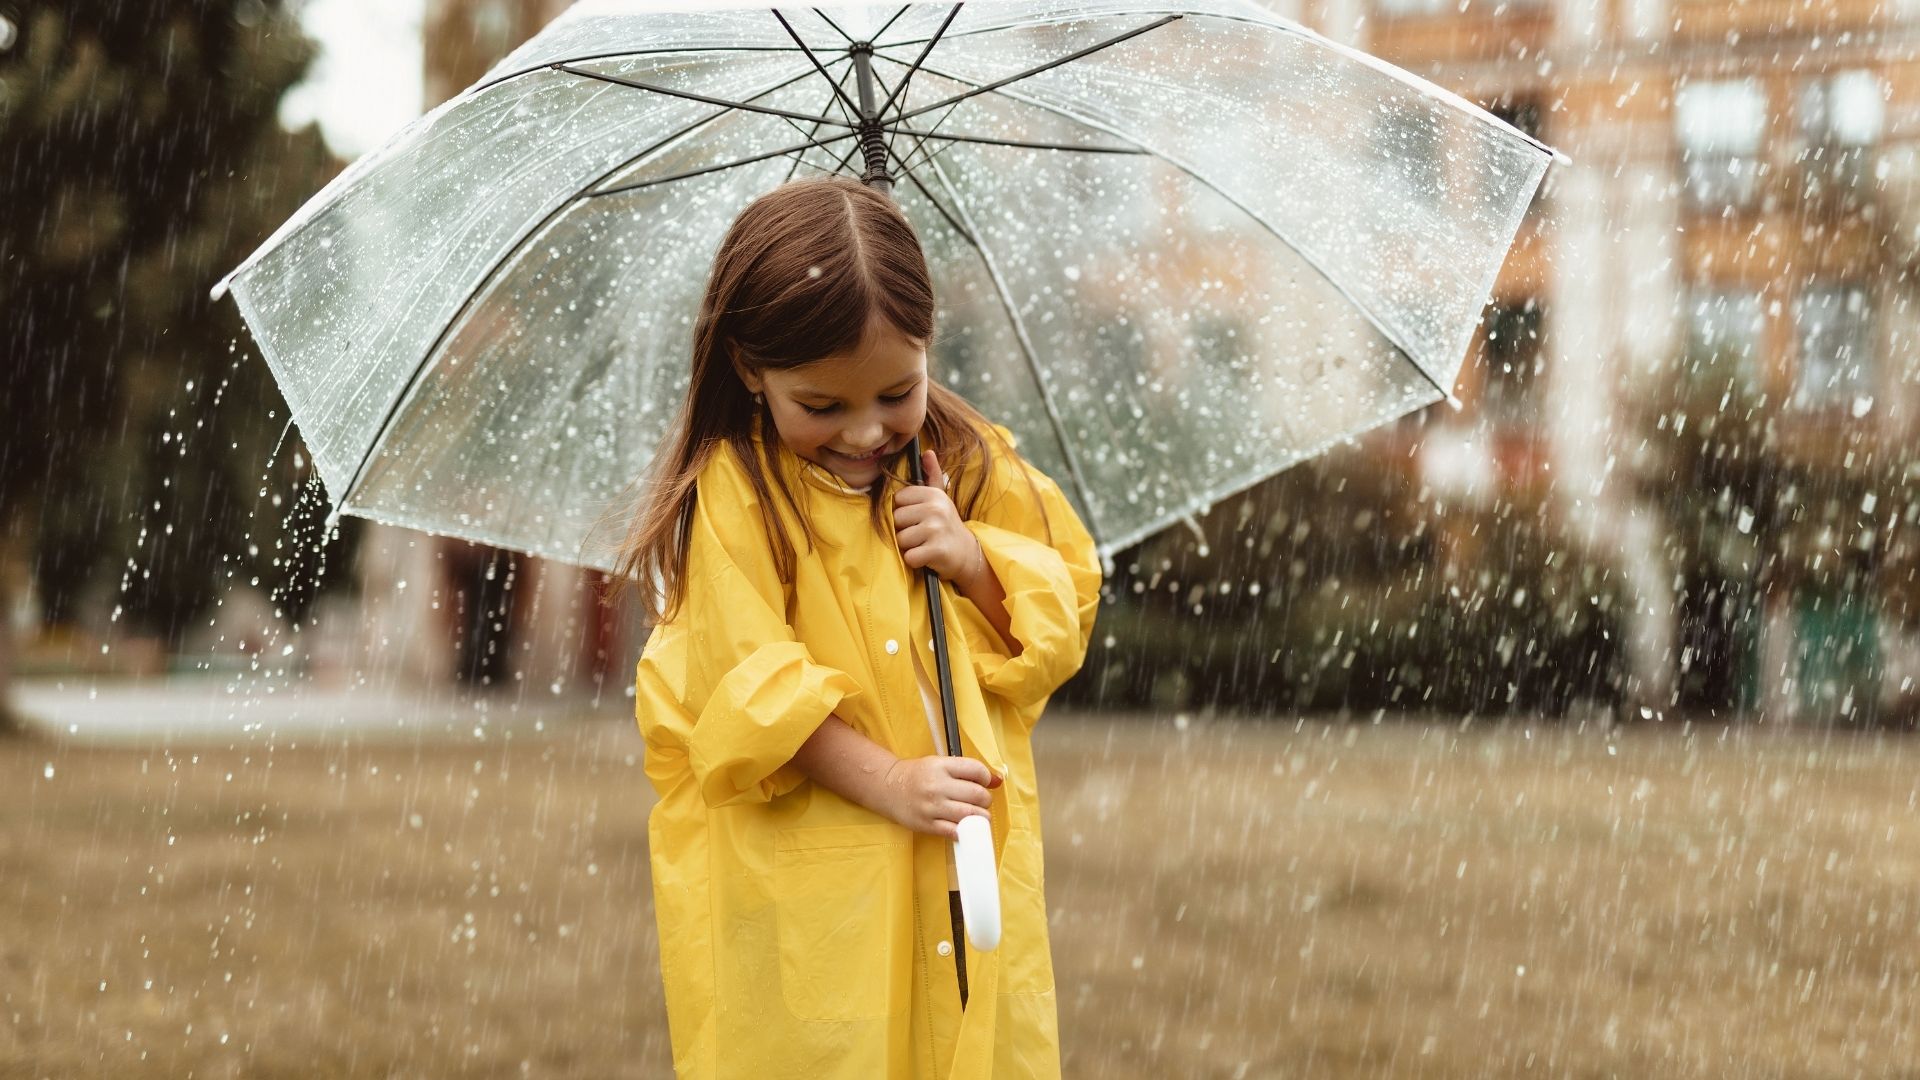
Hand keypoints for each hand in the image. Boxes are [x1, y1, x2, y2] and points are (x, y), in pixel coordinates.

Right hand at [880, 755, 1001, 838]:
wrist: (887, 787)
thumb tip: (998, 780)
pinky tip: (965, 828)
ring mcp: (932, 807)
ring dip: (980, 818)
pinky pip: (955, 832)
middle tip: (979, 801)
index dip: (986, 778)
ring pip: (971, 815)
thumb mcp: (940, 764)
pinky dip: (965, 832)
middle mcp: (937, 785)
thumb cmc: (917, 775)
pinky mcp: (927, 825)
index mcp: (941, 766)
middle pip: (978, 795)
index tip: (983, 783)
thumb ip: (967, 771)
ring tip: (976, 816)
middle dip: (985, 800)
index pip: (977, 770)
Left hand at [894, 449, 985, 583]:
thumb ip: (932, 476)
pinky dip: (914, 561)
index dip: (904, 511)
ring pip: (901, 539)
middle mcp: (935, 508)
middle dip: (904, 530)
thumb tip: (927, 452)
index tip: (917, 518)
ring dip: (909, 547)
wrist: (967, 554)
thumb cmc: (947, 525)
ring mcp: (936, 529)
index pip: (898, 499)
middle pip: (896, 519)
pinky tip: (926, 557)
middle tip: (921, 534)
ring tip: (923, 544)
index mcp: (933, 494)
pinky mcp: (937, 550)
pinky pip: (909, 556)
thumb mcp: (941, 499)